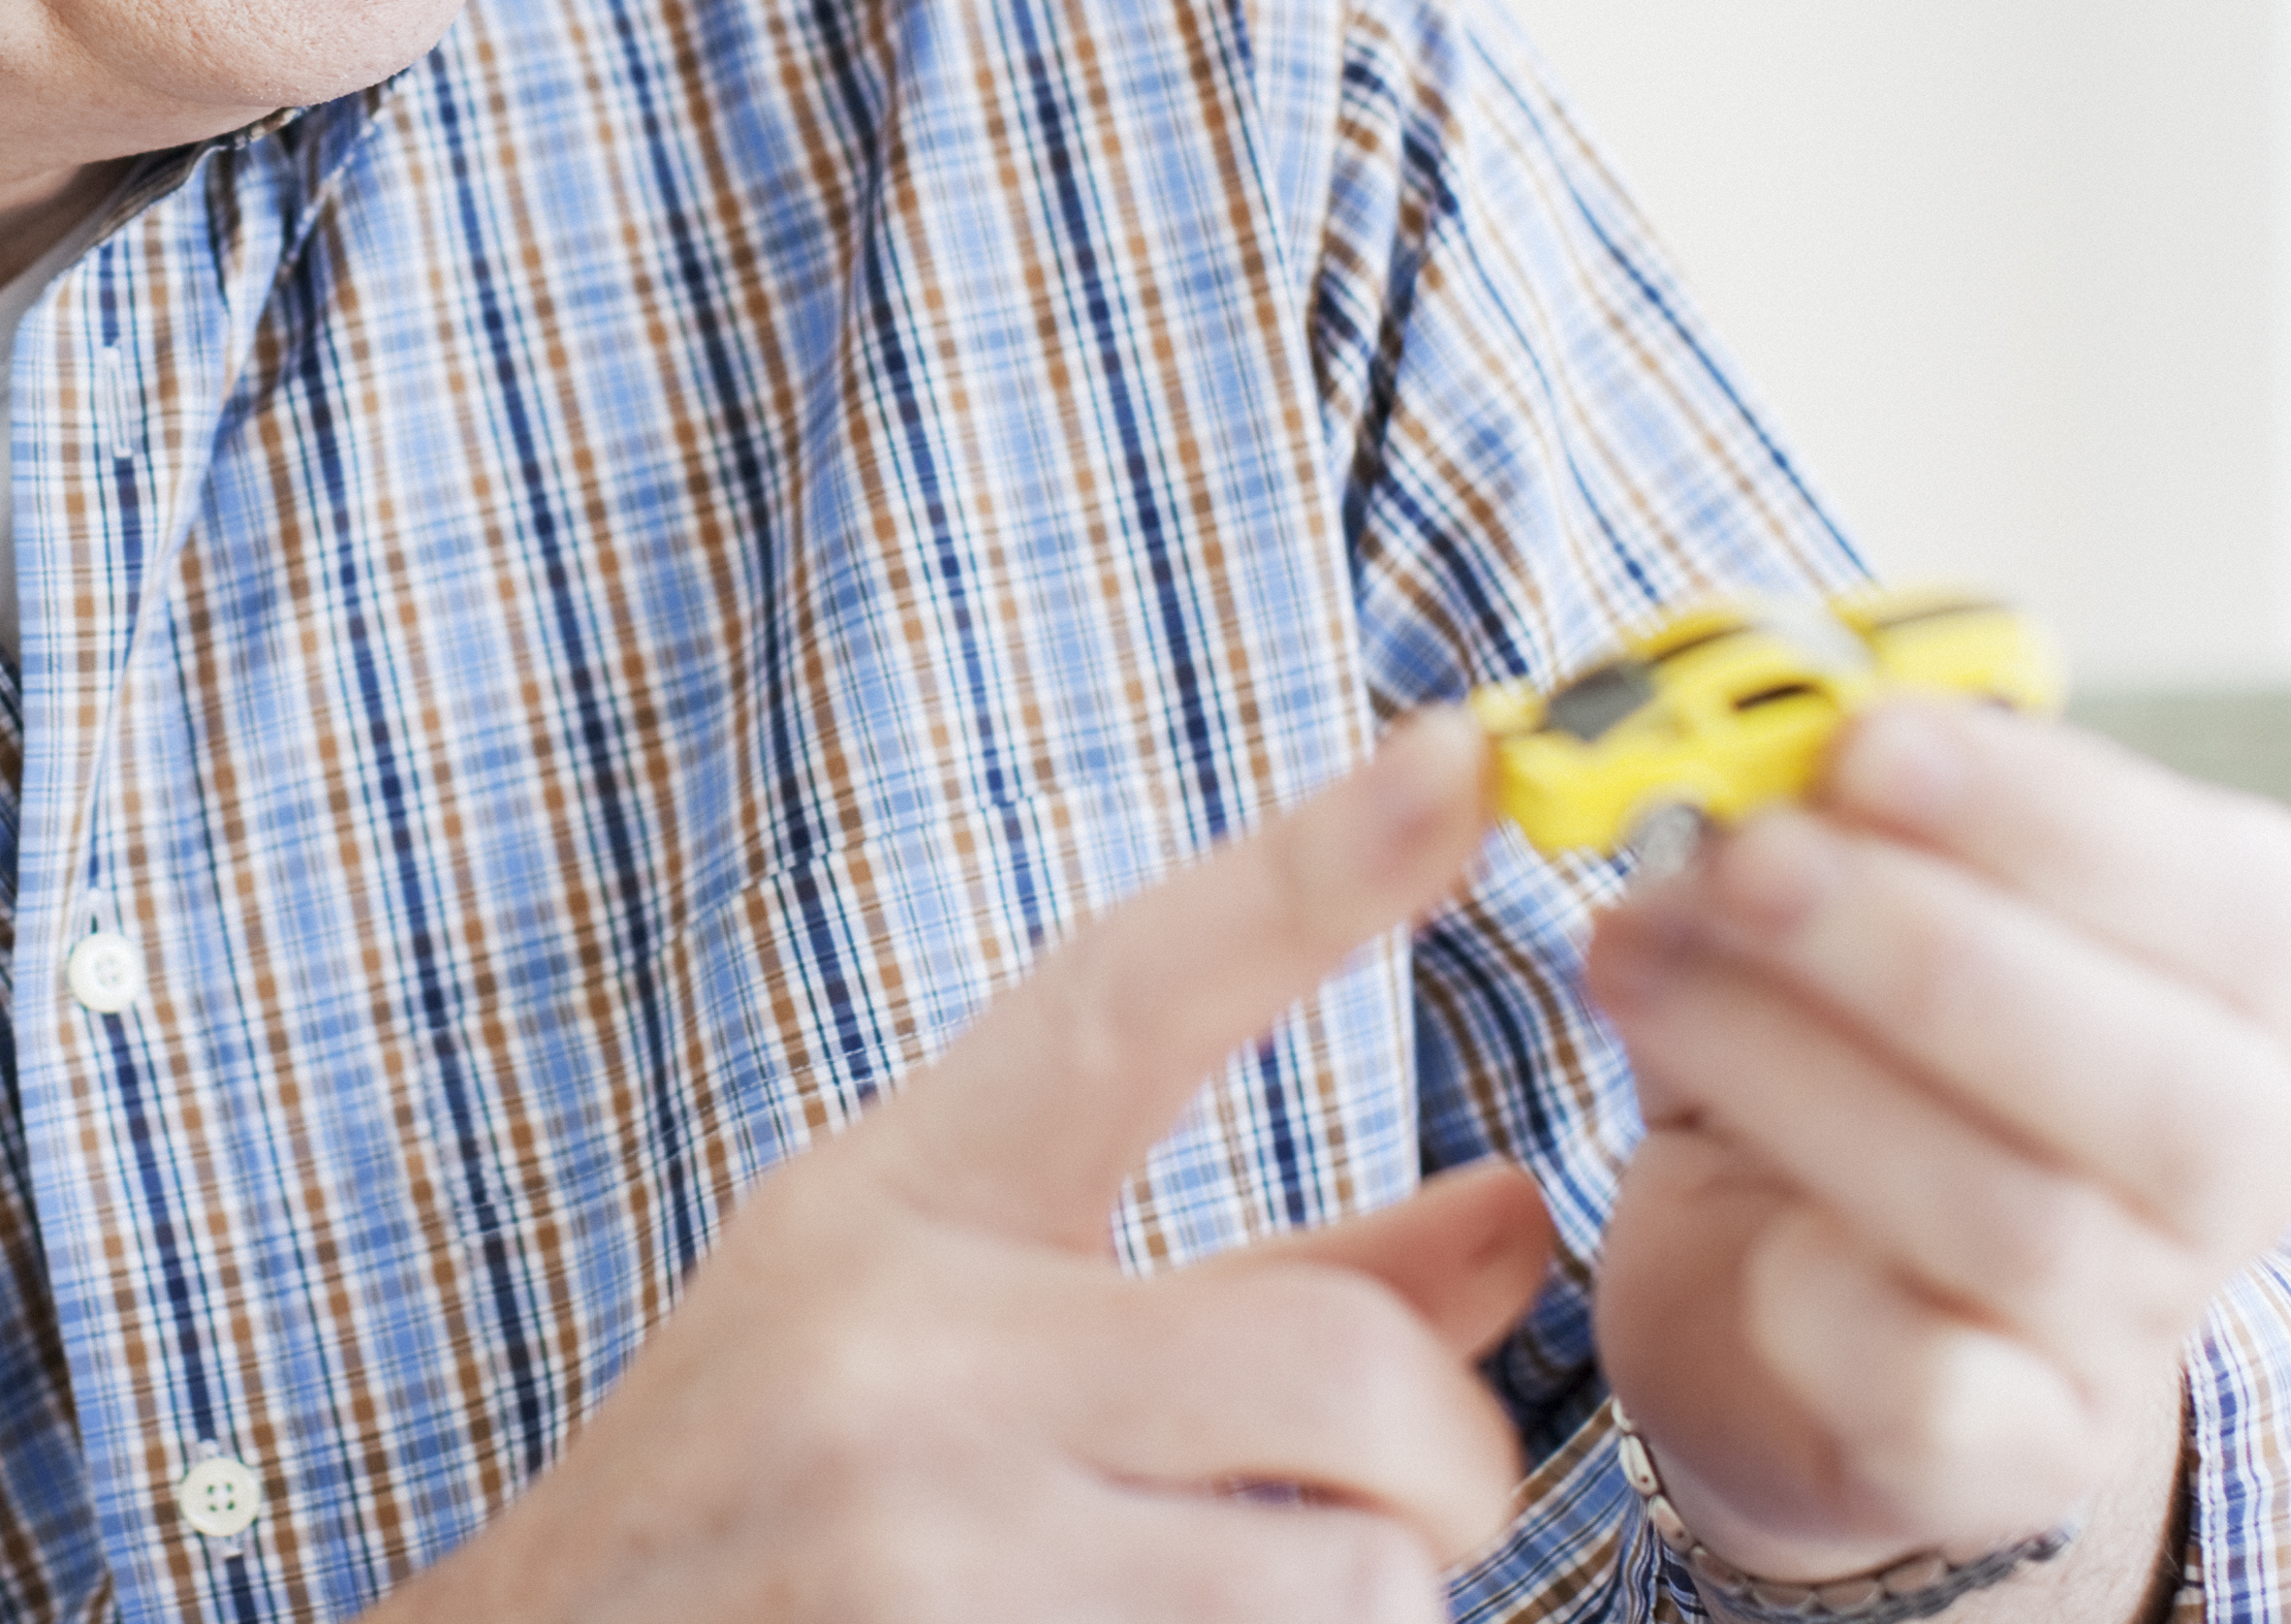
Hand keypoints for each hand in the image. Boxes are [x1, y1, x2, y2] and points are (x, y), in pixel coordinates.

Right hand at [393, 713, 1546, 1622]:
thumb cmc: (774, 1491)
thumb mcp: (958, 1324)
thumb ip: (1250, 1277)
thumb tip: (1516, 1212)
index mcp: (891, 1201)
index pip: (1123, 997)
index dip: (1306, 874)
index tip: (1458, 750)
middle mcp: (902, 1357)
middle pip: (1345, 1367)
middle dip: (1443, 1452)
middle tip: (1406, 1487)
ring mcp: (927, 1552)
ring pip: (1352, 1574)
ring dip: (1362, 1596)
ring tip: (1237, 1583)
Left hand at [1585, 698, 2290, 1597]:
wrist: (1785, 1284)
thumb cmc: (1847, 1038)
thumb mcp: (1859, 883)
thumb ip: (1834, 801)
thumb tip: (1730, 729)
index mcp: (2257, 991)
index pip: (2242, 909)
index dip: (2052, 818)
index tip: (1865, 741)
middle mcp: (2237, 1167)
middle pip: (2161, 1086)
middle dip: (1926, 948)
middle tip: (1743, 857)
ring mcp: (2133, 1327)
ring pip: (2018, 1218)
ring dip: (1800, 1069)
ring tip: (1633, 957)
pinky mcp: (2008, 1451)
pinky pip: (1938, 1389)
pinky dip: (1817, 1291)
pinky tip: (1709, 1180)